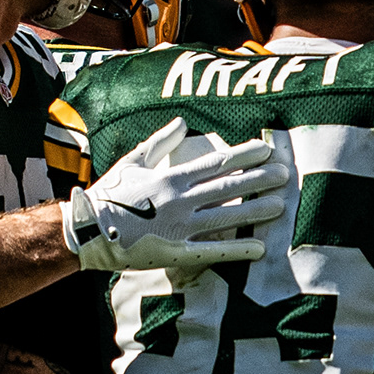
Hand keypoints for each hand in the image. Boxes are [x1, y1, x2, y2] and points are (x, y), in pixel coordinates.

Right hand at [67, 124, 290, 273]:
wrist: (88, 229)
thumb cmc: (109, 193)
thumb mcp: (133, 161)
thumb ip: (161, 142)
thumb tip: (182, 121)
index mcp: (172, 177)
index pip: (217, 163)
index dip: (245, 156)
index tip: (266, 150)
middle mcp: (181, 200)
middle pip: (228, 187)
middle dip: (259, 180)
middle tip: (286, 175)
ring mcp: (181, 227)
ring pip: (226, 216)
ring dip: (255, 211)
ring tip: (280, 206)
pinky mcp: (177, 252)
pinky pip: (213, 251)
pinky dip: (237, 250)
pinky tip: (260, 248)